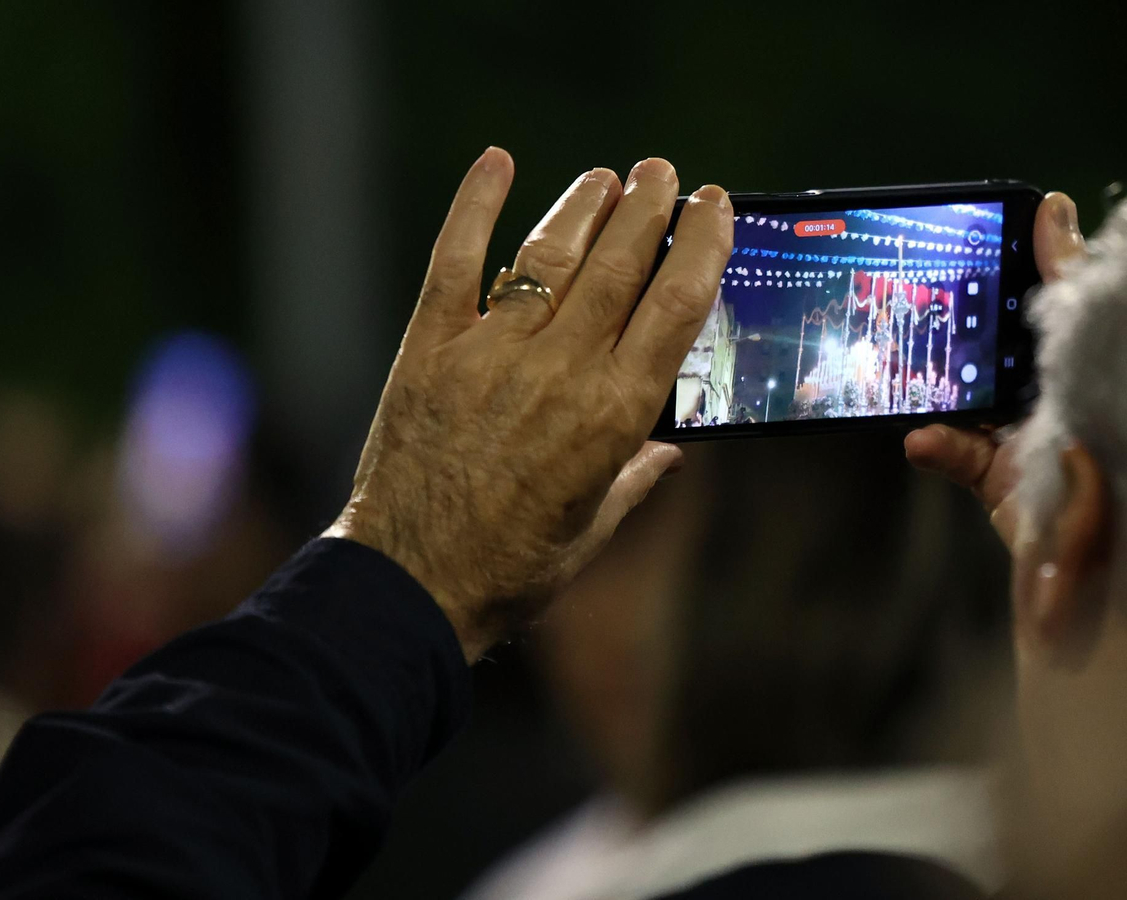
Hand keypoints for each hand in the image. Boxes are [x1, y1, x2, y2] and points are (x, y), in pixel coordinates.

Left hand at [325, 150, 731, 661]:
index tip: (715, 209)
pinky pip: (457, 261)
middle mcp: (560, 371)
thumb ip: (636, 477)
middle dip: (650, 208)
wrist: (411, 583)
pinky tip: (497, 163)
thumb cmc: (512, 567)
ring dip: (586, 205)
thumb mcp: (595, 529)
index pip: (675, 307)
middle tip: (665, 174)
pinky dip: (476, 207)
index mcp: (614, 415)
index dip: (701, 246)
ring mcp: (492, 353)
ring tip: (609, 178)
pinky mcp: (431, 348)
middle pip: (621, 265)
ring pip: (551, 254)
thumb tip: (670, 449)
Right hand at [904, 192, 1084, 546]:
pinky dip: (937, 445)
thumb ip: (1069, 280)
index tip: (961, 239)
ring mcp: (1025, 436)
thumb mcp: (1093, 345)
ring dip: (932, 388)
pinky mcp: (1001, 479)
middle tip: (910, 296)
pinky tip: (920, 438)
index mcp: (1082, 352)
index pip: (1034, 300)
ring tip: (901, 368)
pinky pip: (959, 455)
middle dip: (950, 328)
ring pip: (964, 399)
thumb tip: (1053, 206)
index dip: (999, 270)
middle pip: (989, 347)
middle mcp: (1054, 390)